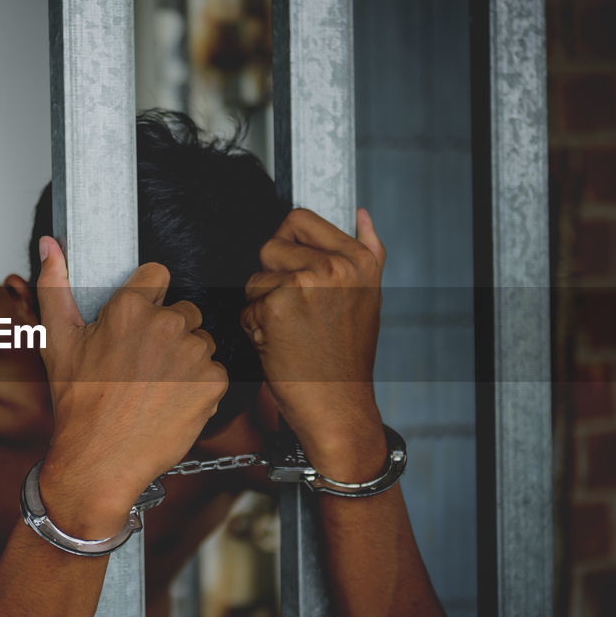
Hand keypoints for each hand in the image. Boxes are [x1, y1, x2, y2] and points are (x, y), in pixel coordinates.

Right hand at [35, 236, 227, 536]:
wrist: (100, 461)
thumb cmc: (77, 402)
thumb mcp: (57, 341)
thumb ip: (54, 285)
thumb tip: (49, 243)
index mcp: (128, 307)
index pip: (159, 274)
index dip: (149, 298)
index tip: (138, 323)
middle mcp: (164, 324)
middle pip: (183, 311)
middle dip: (168, 333)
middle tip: (141, 367)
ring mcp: (191, 353)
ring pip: (201, 341)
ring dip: (185, 360)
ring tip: (155, 388)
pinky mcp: (213, 382)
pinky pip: (215, 371)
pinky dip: (200, 387)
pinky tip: (172, 403)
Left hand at [241, 208, 386, 476]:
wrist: (338, 404)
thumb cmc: (347, 355)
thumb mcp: (368, 295)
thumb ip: (367, 249)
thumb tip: (361, 211)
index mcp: (358, 260)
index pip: (298, 219)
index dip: (288, 246)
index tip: (296, 275)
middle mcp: (334, 267)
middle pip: (269, 245)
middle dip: (271, 277)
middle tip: (296, 311)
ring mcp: (304, 285)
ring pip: (254, 278)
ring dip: (262, 304)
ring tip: (291, 330)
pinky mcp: (275, 307)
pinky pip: (247, 306)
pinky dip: (255, 328)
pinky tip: (281, 346)